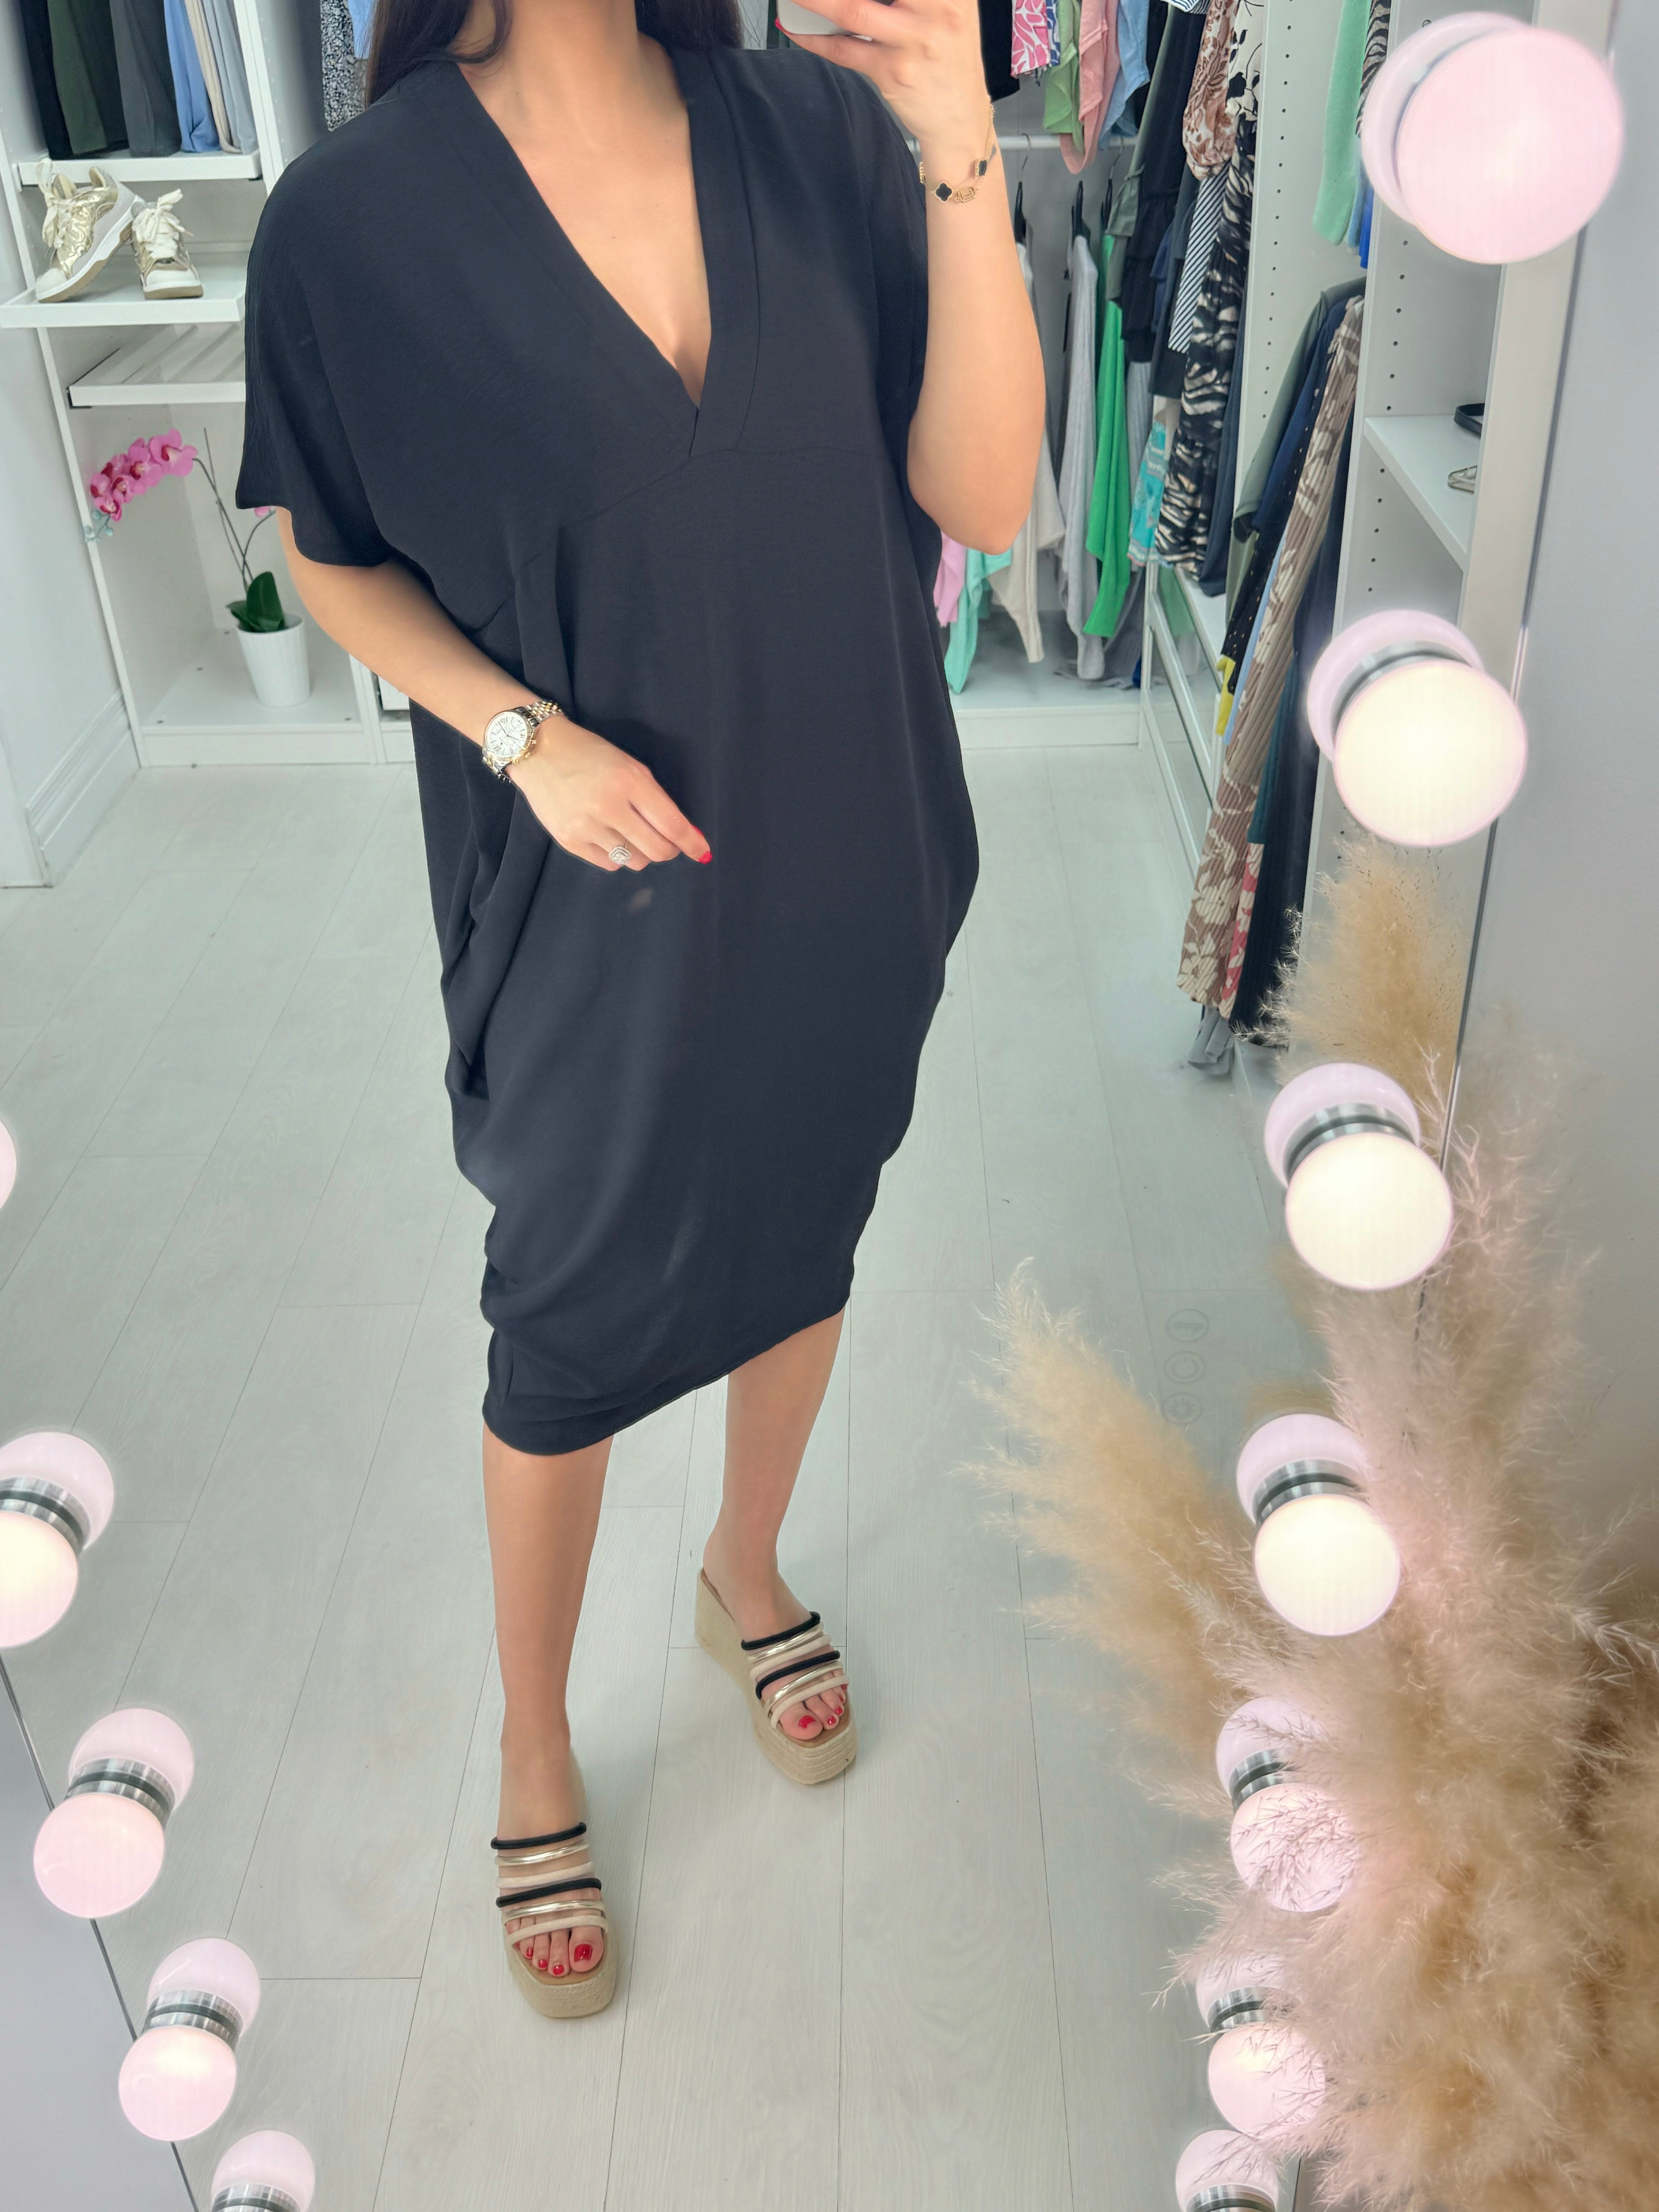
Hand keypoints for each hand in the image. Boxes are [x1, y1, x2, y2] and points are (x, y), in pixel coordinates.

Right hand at [508, 716, 710, 871]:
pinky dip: (617, 856)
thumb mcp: (630, 767)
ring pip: (634, 861)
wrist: (539, 751)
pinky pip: (609, 865)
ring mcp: (586, 827)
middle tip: (667, 842)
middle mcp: (608, 806)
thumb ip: (657, 800)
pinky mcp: (570, 841)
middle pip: (656, 850)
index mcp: (630, 782)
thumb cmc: (591, 755)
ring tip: (630, 833)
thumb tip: (684, 834)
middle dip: (669, 850)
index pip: (672, 825)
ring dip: (641, 852)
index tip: (701, 852)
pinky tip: (609, 836)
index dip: (691, 843)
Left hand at [780, 0, 993, 181]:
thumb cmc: (949, 56)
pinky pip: (844, 50)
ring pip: (852, 10)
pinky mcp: (892, 73)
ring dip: (813, 0)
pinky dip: (814, 38)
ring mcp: (913, 43)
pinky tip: (797, 28)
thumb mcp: (950, 7)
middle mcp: (936, 10)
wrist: (960, 117)